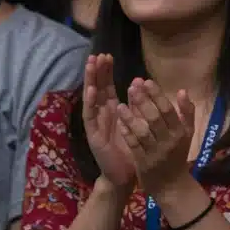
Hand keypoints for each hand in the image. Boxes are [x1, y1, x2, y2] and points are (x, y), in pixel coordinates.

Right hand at [81, 54, 135, 190]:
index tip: (107, 55)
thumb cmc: (131, 148)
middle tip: (98, 54)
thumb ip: (136, 105)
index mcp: (112, 111)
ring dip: (90, 81)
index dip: (106, 72)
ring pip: (91, 99)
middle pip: (97, 89)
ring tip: (90, 65)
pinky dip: (90, 103)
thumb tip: (139, 82)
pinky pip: (90, 117)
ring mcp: (95, 124)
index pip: (107, 87)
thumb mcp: (137, 122)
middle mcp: (101, 115)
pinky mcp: (93, 135)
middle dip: (97, 72)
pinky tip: (91, 90)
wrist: (125, 175)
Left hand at [116, 79, 195, 196]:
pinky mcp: (143, 162)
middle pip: (155, 119)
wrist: (171, 185)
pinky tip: (119, 122)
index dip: (157, 95)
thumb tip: (183, 91)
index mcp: (180, 132)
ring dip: (131, 117)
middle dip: (143, 102)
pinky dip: (126, 133)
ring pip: (142, 132)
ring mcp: (155, 152)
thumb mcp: (187, 134)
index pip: (168, 111)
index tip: (146, 81)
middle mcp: (169, 141)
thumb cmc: (177, 155)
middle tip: (132, 86)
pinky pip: (133, 145)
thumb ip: (186, 113)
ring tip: (120, 104)